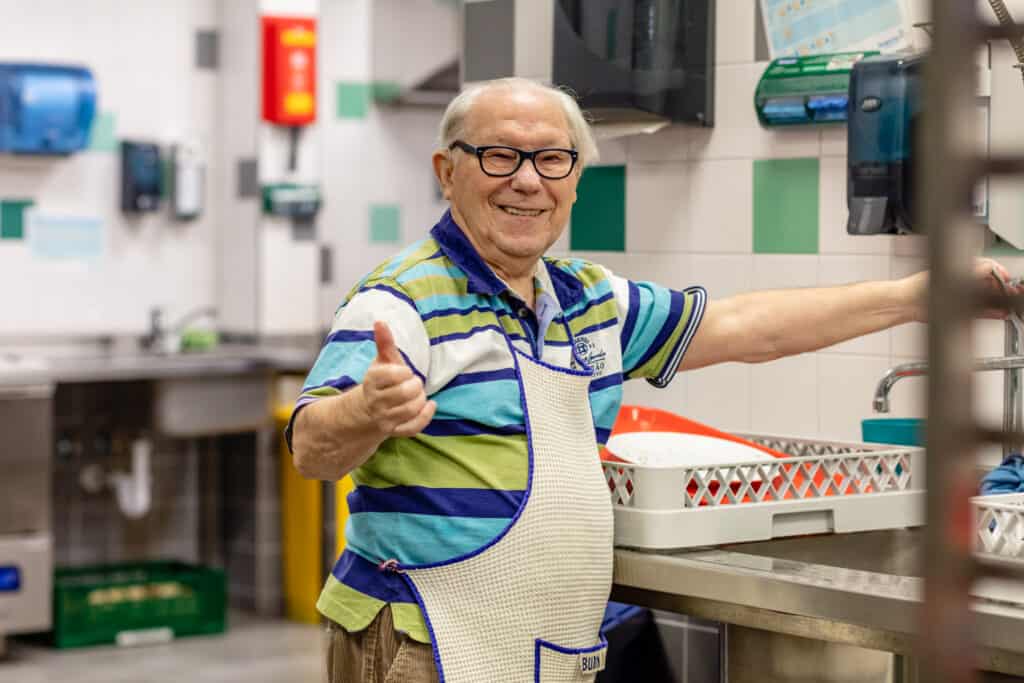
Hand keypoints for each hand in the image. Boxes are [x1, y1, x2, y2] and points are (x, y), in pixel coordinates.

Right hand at [361, 321, 435, 437]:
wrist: (367, 409)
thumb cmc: (380, 381)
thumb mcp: (382, 360)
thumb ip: (384, 342)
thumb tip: (380, 321)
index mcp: (372, 381)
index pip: (392, 375)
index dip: (404, 372)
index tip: (405, 371)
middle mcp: (376, 401)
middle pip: (404, 393)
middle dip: (415, 386)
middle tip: (414, 383)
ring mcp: (384, 418)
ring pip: (410, 410)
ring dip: (421, 400)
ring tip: (419, 394)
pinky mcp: (393, 431)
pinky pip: (412, 428)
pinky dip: (425, 417)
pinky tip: (430, 406)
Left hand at [902, 257, 1021, 321]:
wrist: (905, 304)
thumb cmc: (918, 287)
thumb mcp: (947, 277)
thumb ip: (970, 273)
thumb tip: (988, 267)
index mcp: (961, 268)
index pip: (987, 267)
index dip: (998, 272)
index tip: (1006, 278)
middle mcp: (962, 281)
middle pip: (989, 284)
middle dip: (1002, 289)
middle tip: (1011, 293)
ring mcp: (961, 296)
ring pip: (986, 299)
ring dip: (998, 302)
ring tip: (1008, 306)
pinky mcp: (959, 310)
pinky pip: (980, 311)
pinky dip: (990, 312)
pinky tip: (999, 313)